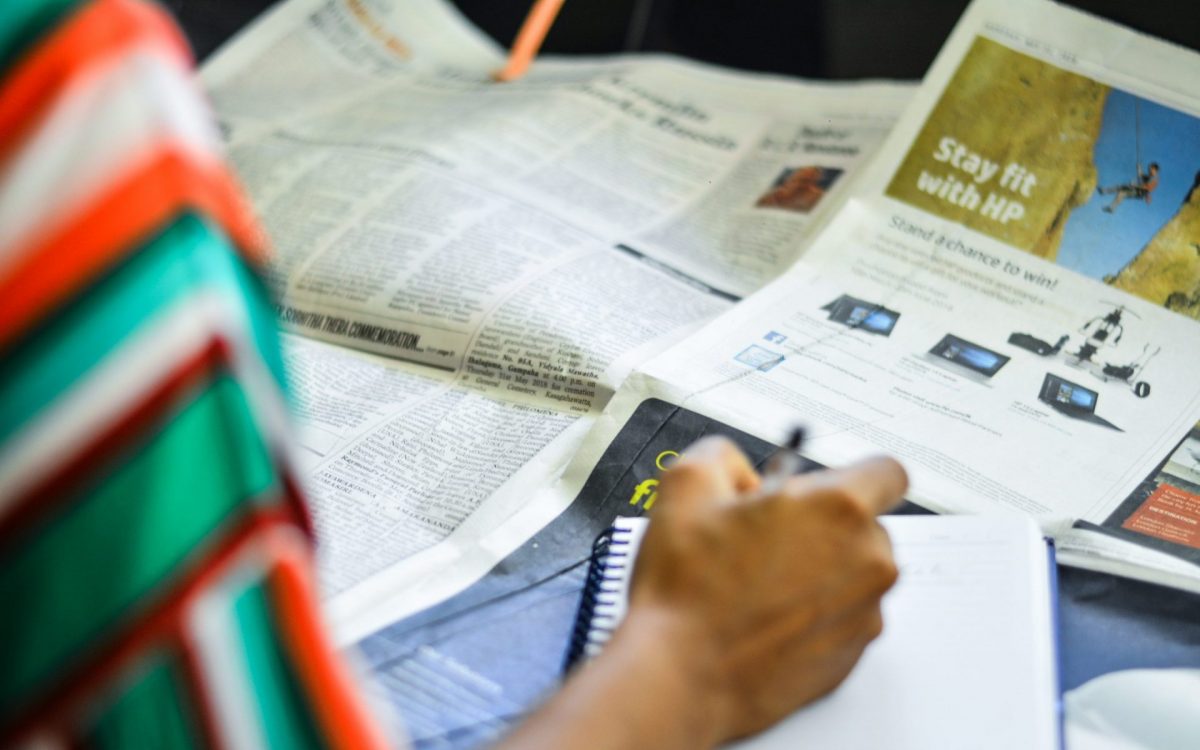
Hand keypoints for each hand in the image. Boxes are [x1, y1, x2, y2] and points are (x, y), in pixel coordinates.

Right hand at [626, 436, 906, 742]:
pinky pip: (843, 618)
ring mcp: (865, 613)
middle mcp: (868, 561)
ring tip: (758, 584)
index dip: (848, 474)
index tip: (819, 490)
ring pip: (855, 573)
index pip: (887, 472)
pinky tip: (764, 617)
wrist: (682, 675)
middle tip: (766, 537)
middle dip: (824, 525)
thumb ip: (723, 454)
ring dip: (819, 570)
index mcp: (839, 509)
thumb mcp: (685, 484)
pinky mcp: (853, 656)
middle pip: (867, 525)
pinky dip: (813, 613)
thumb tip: (740, 469)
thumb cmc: (688, 589)